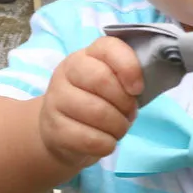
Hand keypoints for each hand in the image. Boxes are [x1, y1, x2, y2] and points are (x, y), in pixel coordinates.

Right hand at [39, 36, 142, 168]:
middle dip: (124, 102)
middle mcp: (66, 73)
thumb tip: (138, 88)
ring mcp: (56, 100)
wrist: (61, 132)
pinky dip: (106, 144)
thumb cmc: (95, 104)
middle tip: (128, 114)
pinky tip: (106, 142)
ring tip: (118, 129)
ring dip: (118, 126)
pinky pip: (89, 138)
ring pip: (97, 112)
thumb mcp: (111, 86)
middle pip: (102, 79)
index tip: (137, 89)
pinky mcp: (54, 128)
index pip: (108, 48)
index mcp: (85, 56)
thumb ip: (126, 79)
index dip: (129, 67)